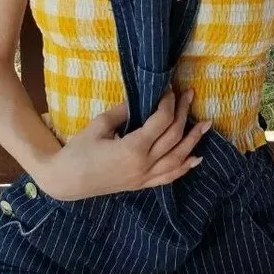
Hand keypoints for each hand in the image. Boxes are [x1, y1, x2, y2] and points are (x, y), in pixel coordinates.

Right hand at [36, 87, 211, 200]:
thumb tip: (142, 98)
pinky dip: (185, 167)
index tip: (169, 88)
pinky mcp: (142, 185)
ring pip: (177, 158)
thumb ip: (123, 111)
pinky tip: (196, 158)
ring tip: (206, 124)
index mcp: (133, 148)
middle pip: (173, 137)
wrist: (67, 181)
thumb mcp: (99, 125)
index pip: (161, 121)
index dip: (168, 102)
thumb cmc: (79, 150)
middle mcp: (144, 165)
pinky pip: (169, 177)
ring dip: (193, 140)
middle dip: (183, 113)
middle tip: (189, 94)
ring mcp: (144, 178)